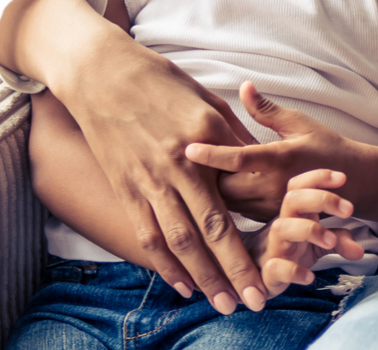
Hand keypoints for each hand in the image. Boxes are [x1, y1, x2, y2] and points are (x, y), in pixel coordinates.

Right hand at [59, 38, 268, 312]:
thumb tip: (257, 163)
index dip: (254, 236)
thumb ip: (233, 136)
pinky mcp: (124, 187)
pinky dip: (164, 262)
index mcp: (206, 140)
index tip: (277, 262)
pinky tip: (182, 283)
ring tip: (222, 303)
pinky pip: (146, 233)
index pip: (235, 200)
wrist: (100, 74)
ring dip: (201, 276)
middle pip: (209, 231)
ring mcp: (147, 180)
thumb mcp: (207, 101)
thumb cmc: (161, 81)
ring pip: (177, 240)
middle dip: (233, 270)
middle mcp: (178, 166)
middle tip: (255, 301)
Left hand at [185, 81, 352, 221]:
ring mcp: (272, 206)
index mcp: (281, 158)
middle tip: (196, 160)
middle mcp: (275, 186)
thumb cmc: (324, 146)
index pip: (238, 158)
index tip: (187, 148)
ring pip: (227, 204)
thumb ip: (266, 109)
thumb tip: (244, 85)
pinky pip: (239, 212)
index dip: (211, 154)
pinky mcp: (271, 218)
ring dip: (215, 190)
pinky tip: (223, 185)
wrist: (353, 182)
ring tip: (204, 172)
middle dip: (206, 177)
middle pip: (223, 187)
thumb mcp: (299, 123)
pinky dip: (228, 200)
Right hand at [252, 169, 364, 297]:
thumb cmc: (287, 255)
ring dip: (310, 230)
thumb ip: (338, 240)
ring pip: (281, 229)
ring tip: (331, 241)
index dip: (318, 177)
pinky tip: (310, 276)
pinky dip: (293, 271)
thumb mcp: (316, 245)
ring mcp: (272, 249)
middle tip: (348, 209)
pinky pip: (275, 268)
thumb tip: (359, 251)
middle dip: (321, 198)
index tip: (342, 177)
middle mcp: (281, 227)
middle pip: (292, 200)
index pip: (299, 186)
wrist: (253, 283)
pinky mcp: (267, 275)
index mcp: (294, 215)